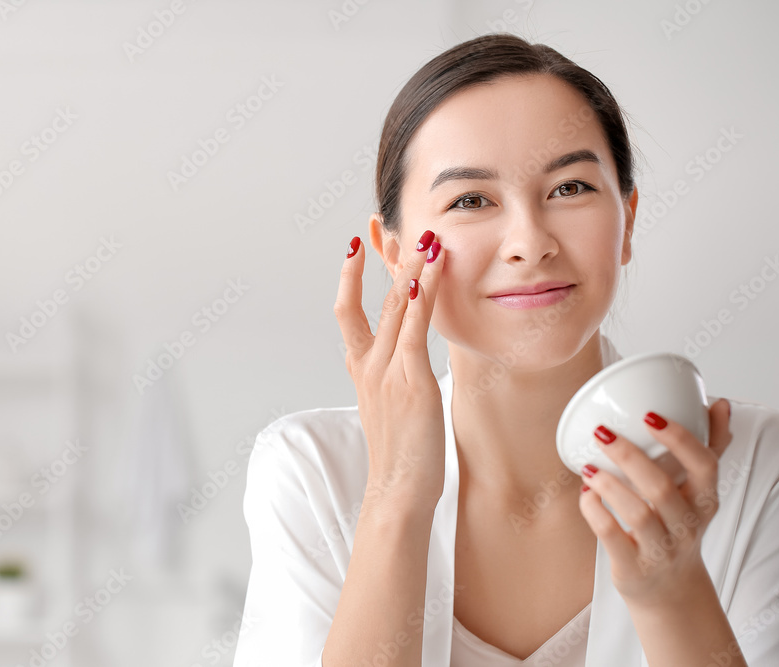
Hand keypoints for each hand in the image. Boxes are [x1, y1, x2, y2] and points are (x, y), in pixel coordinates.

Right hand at [333, 229, 447, 512]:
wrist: (396, 493)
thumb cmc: (402, 457)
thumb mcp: (391, 411)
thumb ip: (393, 381)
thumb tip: (406, 366)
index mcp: (361, 372)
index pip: (350, 313)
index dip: (350, 277)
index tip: (357, 246)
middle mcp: (368, 366)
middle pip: (369, 300)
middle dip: (375, 261)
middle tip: (380, 223)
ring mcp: (386, 372)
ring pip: (395, 308)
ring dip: (408, 268)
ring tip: (421, 237)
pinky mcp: (410, 381)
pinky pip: (414, 329)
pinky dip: (421, 298)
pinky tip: (428, 272)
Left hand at [578, 397, 733, 606]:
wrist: (669, 589)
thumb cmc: (678, 527)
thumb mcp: (698, 492)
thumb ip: (708, 448)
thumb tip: (719, 404)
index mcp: (705, 500)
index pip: (704, 465)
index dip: (679, 438)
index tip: (649, 414)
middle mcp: (686, 526)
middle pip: (662, 488)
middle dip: (629, 457)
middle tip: (602, 432)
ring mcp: (660, 549)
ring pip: (637, 513)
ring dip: (608, 485)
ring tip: (588, 466)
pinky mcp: (633, 567)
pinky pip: (610, 535)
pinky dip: (594, 511)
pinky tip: (585, 492)